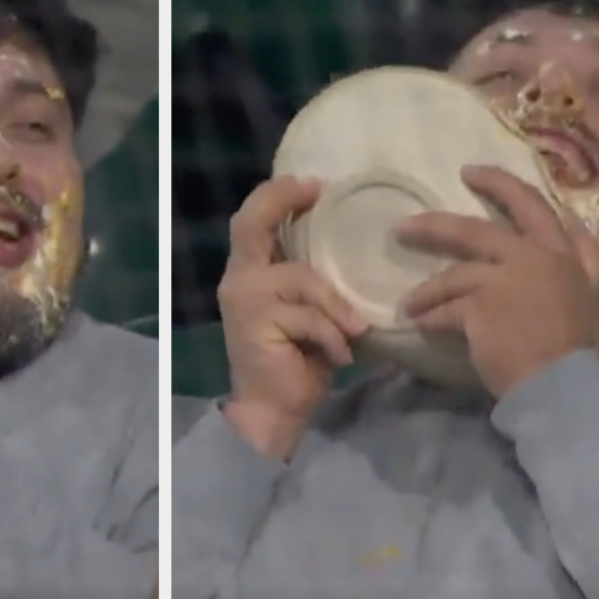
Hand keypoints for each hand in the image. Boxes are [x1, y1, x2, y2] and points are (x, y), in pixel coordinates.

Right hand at [217, 176, 366, 458]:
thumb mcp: (312, 314)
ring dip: (335, 306)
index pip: (252, 221)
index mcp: (251, 273)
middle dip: (282, 201)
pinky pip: (308, 316)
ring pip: (301, 277)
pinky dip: (332, 336)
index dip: (279, 195)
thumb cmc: (297, 364)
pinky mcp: (257, 323)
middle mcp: (240, 279)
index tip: (315, 185)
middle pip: (251, 224)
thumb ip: (317, 285)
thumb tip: (358, 256)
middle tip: (316, 191)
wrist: (273, 413)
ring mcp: (245, 299)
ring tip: (354, 331)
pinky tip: (341, 357)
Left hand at [395, 165, 598, 397]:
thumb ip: (579, 260)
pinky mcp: (480, 306)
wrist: (565, 385)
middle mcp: (535, 258)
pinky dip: (431, 316)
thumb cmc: (577, 348)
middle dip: (436, 226)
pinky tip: (421, 324)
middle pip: (476, 230)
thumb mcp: (588, 293)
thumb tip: (575, 229)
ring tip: (409, 303)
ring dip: (426, 290)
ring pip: (453, 274)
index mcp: (564, 255)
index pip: (534, 205)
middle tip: (405, 225)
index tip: (471, 172)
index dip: (501, 185)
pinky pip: (445, 308)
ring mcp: (505, 279)